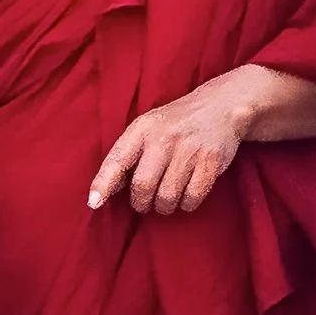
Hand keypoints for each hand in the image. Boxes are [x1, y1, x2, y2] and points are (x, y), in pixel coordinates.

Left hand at [89, 71, 256, 216]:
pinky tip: (185, 196)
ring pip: (167, 197)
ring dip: (164, 206)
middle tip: (144, 203)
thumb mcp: (147, 128)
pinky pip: (192, 198)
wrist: (220, 108)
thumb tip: (104, 191)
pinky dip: (186, 204)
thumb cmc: (175, 124)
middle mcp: (163, 138)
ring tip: (165, 200)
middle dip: (141, 203)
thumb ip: (127, 156)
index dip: (103, 183)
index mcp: (142, 129)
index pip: (116, 159)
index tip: (94, 202)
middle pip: (143, 186)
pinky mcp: (210, 162)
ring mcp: (188, 150)